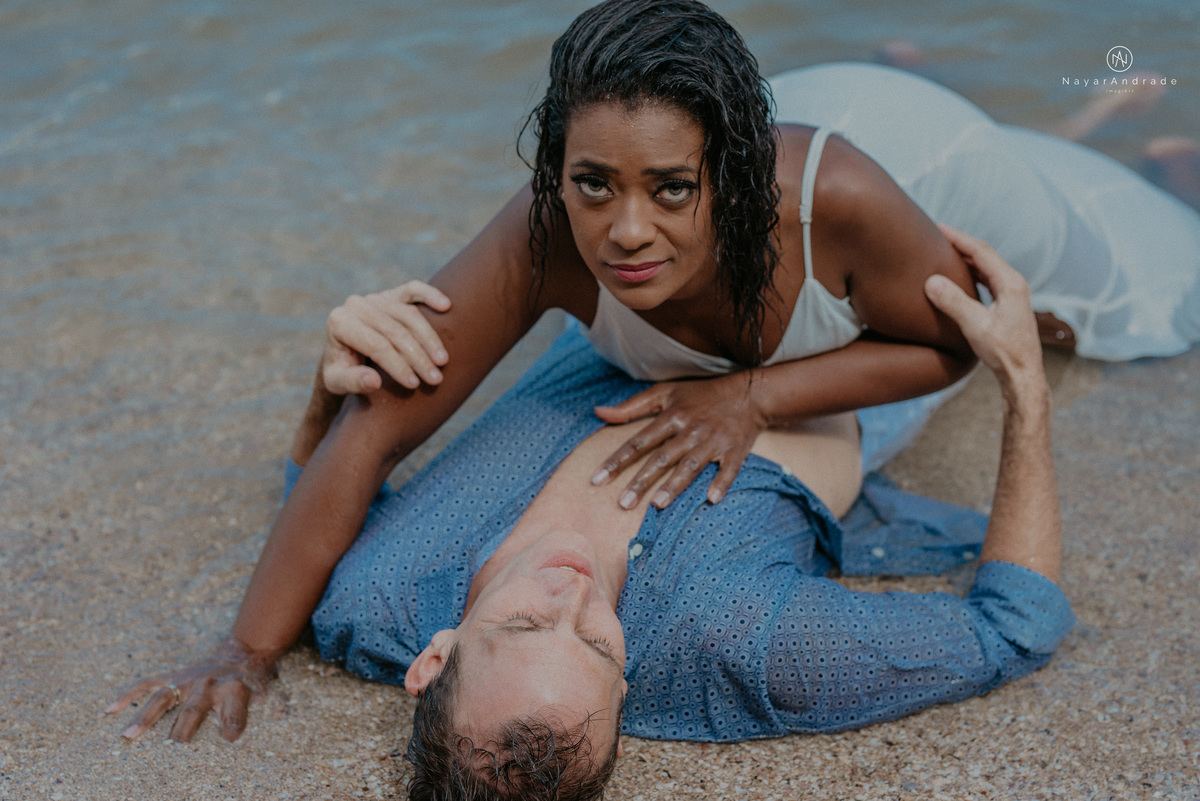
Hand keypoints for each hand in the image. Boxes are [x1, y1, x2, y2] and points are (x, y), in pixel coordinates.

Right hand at [105, 637, 279, 742]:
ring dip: (147, 716)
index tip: (231, 738)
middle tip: (174, 745)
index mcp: (236, 689)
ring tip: (128, 735)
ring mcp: (188, 679)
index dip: (234, 722)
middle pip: (195, 706)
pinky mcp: (174, 676)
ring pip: (165, 697)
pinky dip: (128, 695)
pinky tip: (110, 709)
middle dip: (185, 725)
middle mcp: (209, 684)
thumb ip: (268, 712)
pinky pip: (148, 684)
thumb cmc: (254, 683)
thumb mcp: (269, 696)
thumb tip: (248, 736)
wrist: (244, 653)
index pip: (236, 708)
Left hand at [323, 280, 450, 393]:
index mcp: (339, 322)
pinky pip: (413, 289)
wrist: (346, 354)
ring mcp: (375, 297)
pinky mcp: (391, 294)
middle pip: (395, 330)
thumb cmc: (343, 371)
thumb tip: (373, 381)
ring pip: (409, 315)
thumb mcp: (337, 382)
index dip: (397, 365)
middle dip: (418, 357)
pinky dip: (430, 295)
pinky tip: (446, 306)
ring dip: (429, 339)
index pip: (375, 344)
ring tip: (443, 361)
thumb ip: (352, 382)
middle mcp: (356, 304)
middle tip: (435, 379)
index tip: (414, 384)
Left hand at [590, 373, 764, 509]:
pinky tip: (711, 499)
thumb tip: (598, 412)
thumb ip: (631, 407)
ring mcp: (714, 441)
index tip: (597, 480)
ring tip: (658, 505)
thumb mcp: (664, 393)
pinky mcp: (736, 450)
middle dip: (641, 481)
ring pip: (691, 465)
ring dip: (675, 485)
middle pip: (661, 458)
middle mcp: (690, 430)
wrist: (747, 394)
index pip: (638, 442)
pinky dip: (721, 483)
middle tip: (623, 504)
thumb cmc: (700, 395)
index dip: (617, 461)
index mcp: (671, 416)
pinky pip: (728, 469)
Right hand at [925, 225, 1043, 387]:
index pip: (981, 251)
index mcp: (1010, 283)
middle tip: (937, 234)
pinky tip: (960, 274)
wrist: (1023, 374)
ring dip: (966, 256)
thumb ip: (954, 302)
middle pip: (985, 254)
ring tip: (945, 250)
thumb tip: (931, 280)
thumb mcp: (975, 327)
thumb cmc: (1003, 352)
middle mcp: (1014, 284)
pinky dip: (972, 270)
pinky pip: (988, 278)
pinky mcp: (1009, 303)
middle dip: (961, 242)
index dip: (958, 238)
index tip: (937, 228)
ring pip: (987, 265)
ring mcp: (1013, 293)